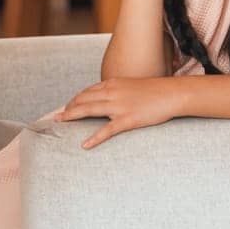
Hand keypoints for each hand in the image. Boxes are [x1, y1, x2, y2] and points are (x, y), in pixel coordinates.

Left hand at [56, 77, 181, 148]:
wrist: (172, 93)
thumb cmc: (154, 91)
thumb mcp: (132, 86)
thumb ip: (118, 91)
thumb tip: (107, 99)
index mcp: (113, 83)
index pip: (87, 91)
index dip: (74, 100)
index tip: (65, 108)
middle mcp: (112, 92)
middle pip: (83, 99)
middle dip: (68, 108)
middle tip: (57, 118)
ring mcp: (119, 105)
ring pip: (89, 110)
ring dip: (72, 116)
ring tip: (60, 124)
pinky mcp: (128, 119)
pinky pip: (107, 130)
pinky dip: (94, 138)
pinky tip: (85, 145)